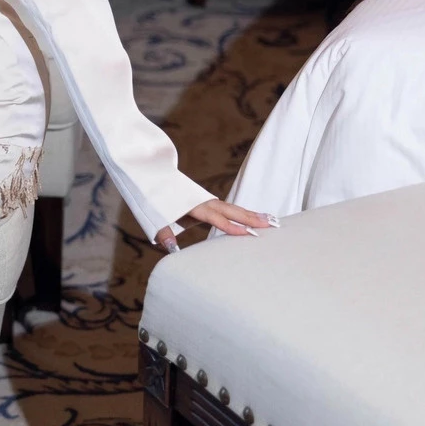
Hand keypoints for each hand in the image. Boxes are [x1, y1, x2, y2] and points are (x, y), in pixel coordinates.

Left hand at [154, 200, 278, 252]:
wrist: (151, 176)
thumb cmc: (152, 199)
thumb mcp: (154, 217)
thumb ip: (163, 233)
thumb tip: (171, 248)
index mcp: (192, 205)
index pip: (216, 218)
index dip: (232, 226)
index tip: (248, 233)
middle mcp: (203, 201)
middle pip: (231, 210)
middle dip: (251, 218)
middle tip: (272, 224)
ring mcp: (207, 200)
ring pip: (233, 208)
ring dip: (251, 214)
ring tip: (272, 221)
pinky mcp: (207, 202)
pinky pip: (228, 208)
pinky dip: (242, 213)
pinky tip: (255, 217)